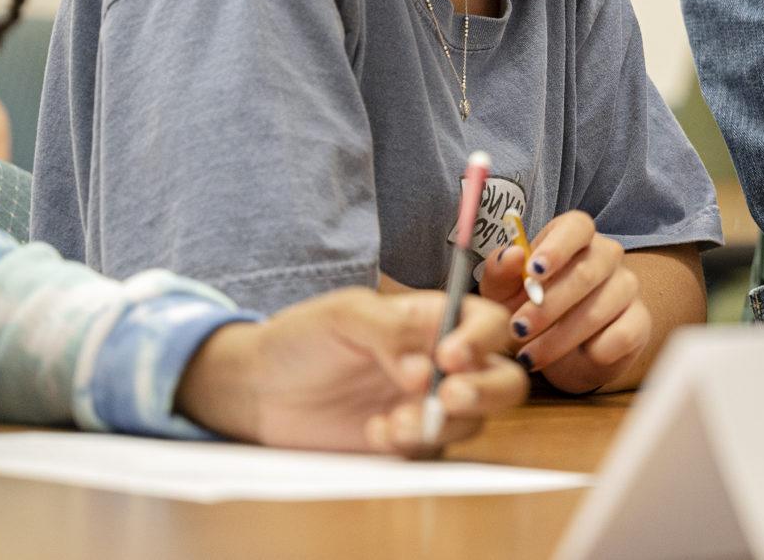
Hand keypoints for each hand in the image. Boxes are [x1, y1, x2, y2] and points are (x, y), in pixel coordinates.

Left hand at [174, 288, 525, 454]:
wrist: (259, 390)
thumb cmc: (302, 338)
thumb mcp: (343, 315)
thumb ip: (389, 330)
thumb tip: (426, 369)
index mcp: (435, 319)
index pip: (488, 323)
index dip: (482, 340)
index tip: (451, 356)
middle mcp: (443, 362)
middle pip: (504, 377)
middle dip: (486, 389)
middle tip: (449, 395)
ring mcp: (429, 405)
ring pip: (475, 419)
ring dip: (443, 422)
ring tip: (394, 421)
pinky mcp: (409, 442)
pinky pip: (434, 449)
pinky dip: (412, 444)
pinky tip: (374, 431)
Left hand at [479, 210, 650, 393]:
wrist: (558, 353)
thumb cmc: (528, 309)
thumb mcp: (502, 293)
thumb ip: (500, 271)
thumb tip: (512, 255)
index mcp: (573, 238)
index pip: (577, 226)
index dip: (557, 247)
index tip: (533, 270)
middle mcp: (606, 255)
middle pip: (587, 271)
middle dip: (548, 305)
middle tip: (518, 329)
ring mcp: (626, 287)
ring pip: (600, 308)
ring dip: (560, 336)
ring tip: (531, 356)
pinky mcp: (639, 321)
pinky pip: (624, 334)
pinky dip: (597, 350)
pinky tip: (579, 357)